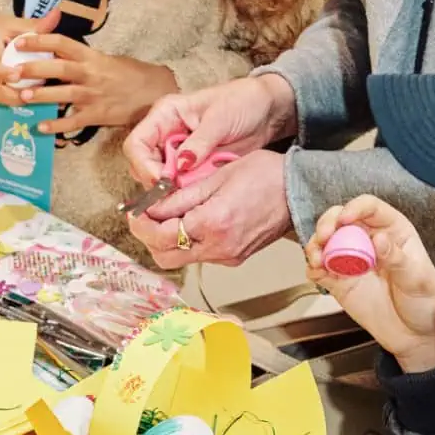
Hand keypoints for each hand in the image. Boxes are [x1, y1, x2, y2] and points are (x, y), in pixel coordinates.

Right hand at [0, 6, 59, 106]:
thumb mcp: (8, 22)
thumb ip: (33, 24)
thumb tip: (58, 13)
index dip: (2, 72)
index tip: (17, 74)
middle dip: (14, 96)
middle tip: (36, 93)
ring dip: (17, 101)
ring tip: (40, 98)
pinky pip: (1, 97)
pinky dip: (15, 99)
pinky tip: (35, 98)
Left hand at [6, 32, 176, 132]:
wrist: (154, 93)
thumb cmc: (130, 74)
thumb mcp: (107, 59)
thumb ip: (83, 58)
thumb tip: (59, 54)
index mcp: (91, 56)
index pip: (62, 43)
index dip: (40, 40)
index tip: (20, 40)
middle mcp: (90, 74)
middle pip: (58, 67)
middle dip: (34, 68)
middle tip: (12, 70)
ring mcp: (92, 95)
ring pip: (62, 94)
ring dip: (41, 96)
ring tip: (21, 97)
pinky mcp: (97, 115)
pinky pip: (73, 121)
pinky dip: (57, 125)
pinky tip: (41, 127)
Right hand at [125, 74, 296, 185]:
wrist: (266, 110)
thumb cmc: (242, 102)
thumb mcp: (220, 120)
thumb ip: (199, 143)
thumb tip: (179, 166)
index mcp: (165, 115)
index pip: (136, 144)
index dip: (144, 165)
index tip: (164, 181)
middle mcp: (165, 134)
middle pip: (142, 166)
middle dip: (155, 183)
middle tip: (175, 194)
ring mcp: (177, 152)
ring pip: (158, 179)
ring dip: (170, 190)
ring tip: (189, 194)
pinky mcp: (191, 166)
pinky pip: (179, 184)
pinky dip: (185, 193)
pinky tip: (197, 195)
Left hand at [128, 149, 291, 267]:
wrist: (299, 191)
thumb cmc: (266, 175)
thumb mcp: (217, 176)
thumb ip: (181, 196)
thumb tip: (151, 206)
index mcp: (212, 224)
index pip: (160, 235)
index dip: (140, 223)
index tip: (134, 210)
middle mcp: (219, 247)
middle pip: (165, 256)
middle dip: (148, 237)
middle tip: (144, 216)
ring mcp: (227, 256)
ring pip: (181, 258)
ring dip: (167, 240)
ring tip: (165, 215)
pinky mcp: (234, 258)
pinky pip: (200, 255)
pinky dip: (187, 241)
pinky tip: (189, 221)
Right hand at [305, 195, 434, 371]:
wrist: (417, 337)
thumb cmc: (427, 303)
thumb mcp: (418, 280)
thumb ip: (397, 259)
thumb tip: (379, 239)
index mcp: (393, 231)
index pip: (370, 208)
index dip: (355, 208)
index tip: (345, 218)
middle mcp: (369, 240)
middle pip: (340, 219)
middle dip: (328, 224)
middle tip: (324, 237)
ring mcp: (352, 260)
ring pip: (326, 242)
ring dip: (316, 246)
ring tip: (318, 259)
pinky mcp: (339, 281)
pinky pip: (319, 269)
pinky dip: (313, 268)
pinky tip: (316, 273)